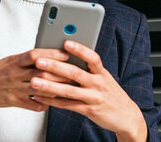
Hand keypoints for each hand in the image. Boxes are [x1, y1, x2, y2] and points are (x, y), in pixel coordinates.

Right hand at [0, 48, 70, 111]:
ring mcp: (15, 89)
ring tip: (68, 86)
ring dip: (56, 88)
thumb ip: (26, 58)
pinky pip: (34, 105)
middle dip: (60, 72)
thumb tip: (47, 54)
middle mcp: (15, 74)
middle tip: (74, 71)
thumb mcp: (9, 60)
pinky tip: (52, 101)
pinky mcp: (15, 102)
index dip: (51, 53)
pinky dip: (45, 104)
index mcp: (14, 61)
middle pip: (41, 72)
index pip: (35, 54)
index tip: (65, 53)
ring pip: (40, 88)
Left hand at [30, 41, 147, 141]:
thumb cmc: (109, 93)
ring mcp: (93, 98)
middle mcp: (98, 84)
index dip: (79, 50)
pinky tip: (40, 97)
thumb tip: (67, 53)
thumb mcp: (104, 78)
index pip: (92, 58)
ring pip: (68, 90)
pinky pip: (67, 105)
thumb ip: (89, 68)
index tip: (66, 43)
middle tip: (39, 61)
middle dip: (55, 66)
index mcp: (102, 73)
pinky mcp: (88, 110)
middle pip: (75, 73)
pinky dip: (52, 102)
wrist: (126, 116)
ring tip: (34, 81)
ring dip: (49, 86)